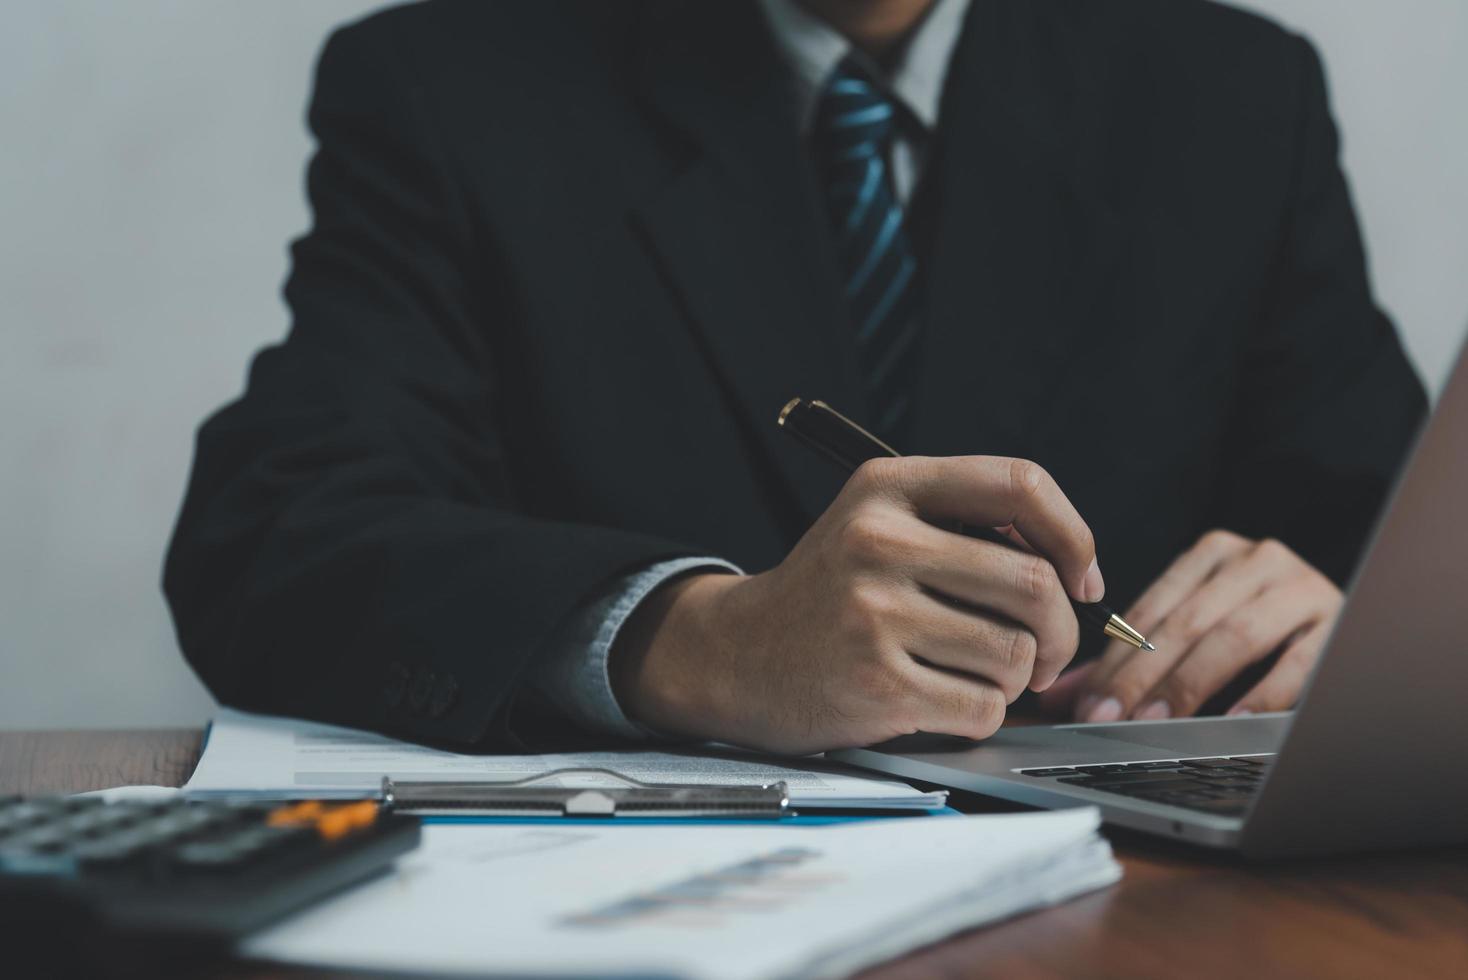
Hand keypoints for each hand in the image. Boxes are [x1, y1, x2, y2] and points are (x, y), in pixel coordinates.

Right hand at [610, 456, 1103, 754]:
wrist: (739, 655)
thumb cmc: (832, 594)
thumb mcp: (879, 526)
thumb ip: (964, 528)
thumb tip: (1074, 575)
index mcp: (888, 487)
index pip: (1019, 483)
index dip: (1072, 535)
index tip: (1081, 578)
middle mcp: (877, 541)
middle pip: (1033, 585)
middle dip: (1061, 632)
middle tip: (1045, 653)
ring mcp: (873, 613)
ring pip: (1016, 654)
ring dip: (1017, 678)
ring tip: (975, 673)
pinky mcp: (874, 683)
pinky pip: (982, 707)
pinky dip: (980, 714)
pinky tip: (942, 701)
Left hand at [1049, 530, 1340, 722]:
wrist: (1365, 611)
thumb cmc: (1266, 633)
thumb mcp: (1201, 630)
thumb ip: (1138, 657)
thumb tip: (1066, 697)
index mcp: (1214, 554)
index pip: (1150, 609)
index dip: (1114, 659)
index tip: (1086, 705)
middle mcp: (1257, 560)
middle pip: (1185, 622)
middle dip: (1140, 676)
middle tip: (1111, 719)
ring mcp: (1301, 587)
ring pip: (1233, 636)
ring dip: (1190, 684)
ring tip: (1157, 722)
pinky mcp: (1340, 622)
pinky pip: (1297, 662)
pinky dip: (1261, 694)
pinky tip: (1232, 721)